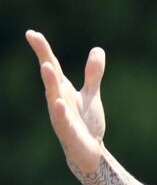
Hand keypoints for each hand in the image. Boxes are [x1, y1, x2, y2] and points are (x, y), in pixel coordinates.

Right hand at [26, 30, 106, 173]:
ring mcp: (61, 115)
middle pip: (51, 76)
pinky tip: (59, 102)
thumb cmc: (85, 122)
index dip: (42, 49)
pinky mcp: (68, 131)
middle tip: (36, 39)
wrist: (90, 151)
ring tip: (46, 66)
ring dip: (50, 82)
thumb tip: (97, 49)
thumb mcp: (91, 95)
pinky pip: (63, 121)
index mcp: (62, 89)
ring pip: (53, 96)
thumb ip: (93, 74)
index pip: (52, 65)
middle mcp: (58, 99)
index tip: (31, 33)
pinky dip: (61, 112)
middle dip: (44, 59)